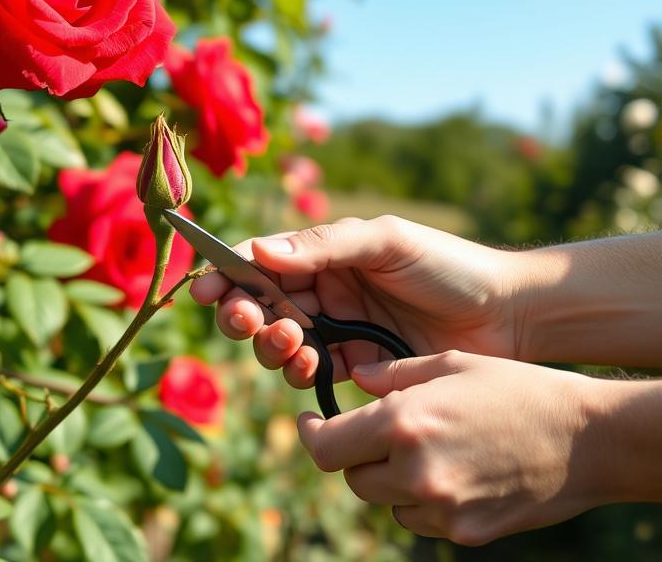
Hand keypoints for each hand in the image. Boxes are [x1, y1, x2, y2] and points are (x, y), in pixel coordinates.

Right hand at [190, 215, 524, 386]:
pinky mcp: (357, 366)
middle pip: (262, 303)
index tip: (203, 290)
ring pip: (281, 341)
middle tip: (247, 320)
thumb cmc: (449, 266)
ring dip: (272, 344)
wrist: (507, 315)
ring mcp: (339, 328)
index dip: (228, 273)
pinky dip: (302, 372)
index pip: (263, 260)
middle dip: (244, 313)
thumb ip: (323, 247)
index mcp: (326, 253)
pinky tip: (314, 367)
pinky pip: (313, 372)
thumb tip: (260, 251)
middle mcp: (325, 289)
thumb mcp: (386, 242)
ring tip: (294, 341)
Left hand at [299, 351, 602, 544]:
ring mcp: (441, 508)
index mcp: (404, 423)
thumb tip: (354, 380)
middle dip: (354, 454)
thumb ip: (393, 375)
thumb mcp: (452, 363)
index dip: (309, 435)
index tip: (310, 422)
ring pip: (385, 500)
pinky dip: (421, 498)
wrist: (588, 439)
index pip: (325, 448)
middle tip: (374, 432)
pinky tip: (452, 470)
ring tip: (426, 446)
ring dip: (389, 478)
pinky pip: (420, 518)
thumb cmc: (517, 389)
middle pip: (352, 477)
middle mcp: (415, 471)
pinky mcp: (464, 533)